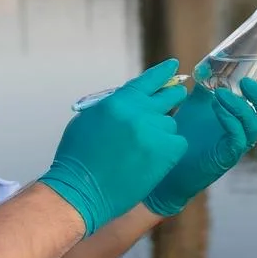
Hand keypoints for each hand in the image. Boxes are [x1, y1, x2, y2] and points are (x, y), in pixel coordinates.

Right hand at [38, 58, 189, 234]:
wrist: (81, 191)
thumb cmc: (79, 158)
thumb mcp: (90, 120)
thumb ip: (114, 106)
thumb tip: (134, 99)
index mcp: (119, 101)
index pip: (149, 80)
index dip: (164, 73)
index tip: (173, 66)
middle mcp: (139, 112)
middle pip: (169, 96)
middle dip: (172, 97)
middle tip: (174, 100)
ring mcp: (154, 133)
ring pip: (171, 123)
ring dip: (162, 131)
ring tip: (144, 148)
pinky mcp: (165, 153)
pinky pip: (177, 143)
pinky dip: (169, 149)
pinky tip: (154, 159)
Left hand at [143, 73, 256, 216]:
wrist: (169, 164)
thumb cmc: (185, 135)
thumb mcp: (197, 105)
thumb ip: (206, 87)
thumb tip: (207, 65)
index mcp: (243, 122)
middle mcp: (245, 135)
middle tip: (247, 82)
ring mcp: (236, 148)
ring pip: (254, 127)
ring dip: (240, 106)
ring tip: (220, 94)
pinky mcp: (225, 158)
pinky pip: (237, 139)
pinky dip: (230, 120)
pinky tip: (216, 108)